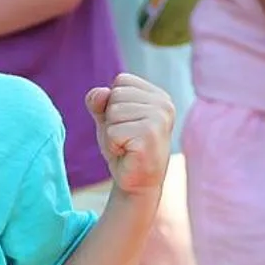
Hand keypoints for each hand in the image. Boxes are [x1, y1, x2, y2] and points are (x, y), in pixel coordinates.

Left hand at [86, 73, 174, 195]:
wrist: (136, 183)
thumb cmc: (124, 148)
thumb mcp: (108, 118)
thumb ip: (100, 101)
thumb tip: (100, 94)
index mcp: (158, 96)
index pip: (121, 81)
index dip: (113, 104)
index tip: (127, 124)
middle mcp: (164, 104)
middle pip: (115, 95)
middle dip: (111, 120)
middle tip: (126, 138)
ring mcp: (159, 119)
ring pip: (112, 112)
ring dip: (111, 134)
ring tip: (126, 146)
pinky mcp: (149, 135)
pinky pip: (112, 131)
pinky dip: (112, 145)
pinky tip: (127, 154)